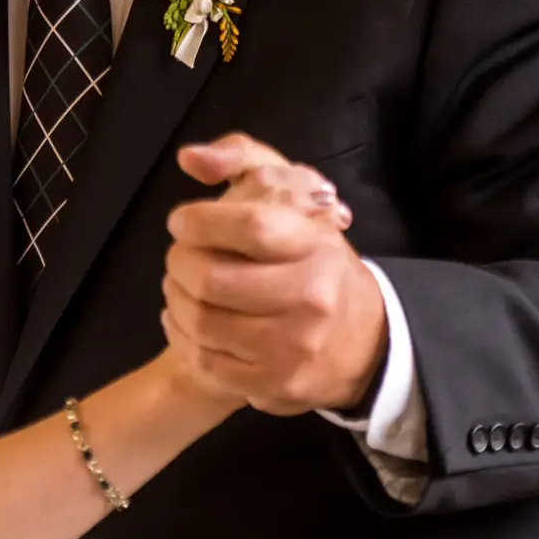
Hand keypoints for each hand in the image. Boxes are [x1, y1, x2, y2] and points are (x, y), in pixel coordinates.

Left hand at [163, 134, 382, 415]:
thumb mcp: (290, 191)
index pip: (249, 226)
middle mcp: (310, 296)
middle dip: (179, 262)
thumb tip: (191, 158)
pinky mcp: (273, 382)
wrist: (362, 338)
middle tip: (180, 256)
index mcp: (315, 244)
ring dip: (175, 298)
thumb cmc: (309, 255)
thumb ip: (240, 157)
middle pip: (211, 278)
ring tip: (181, 285)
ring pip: (200, 320)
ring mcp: (291, 345)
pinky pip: (203, 359)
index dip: (201, 222)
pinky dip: (181, 335)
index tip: (182, 221)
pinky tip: (187, 319)